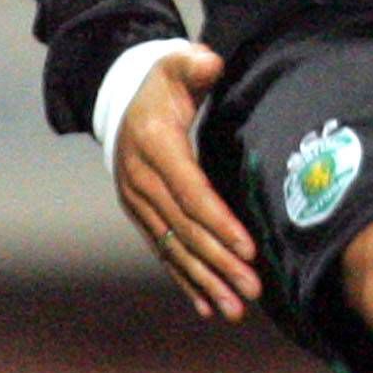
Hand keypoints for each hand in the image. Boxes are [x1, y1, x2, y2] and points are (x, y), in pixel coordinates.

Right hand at [113, 45, 263, 320]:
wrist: (120, 101)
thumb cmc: (162, 83)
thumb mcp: (174, 64)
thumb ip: (192, 64)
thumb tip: (210, 63)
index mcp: (155, 148)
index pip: (191, 192)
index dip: (218, 221)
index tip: (248, 247)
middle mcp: (141, 182)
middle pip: (185, 230)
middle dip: (219, 262)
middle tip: (252, 288)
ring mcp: (138, 203)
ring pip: (174, 248)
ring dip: (205, 281)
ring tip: (235, 309)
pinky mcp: (142, 216)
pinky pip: (164, 252)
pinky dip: (185, 279)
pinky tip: (206, 305)